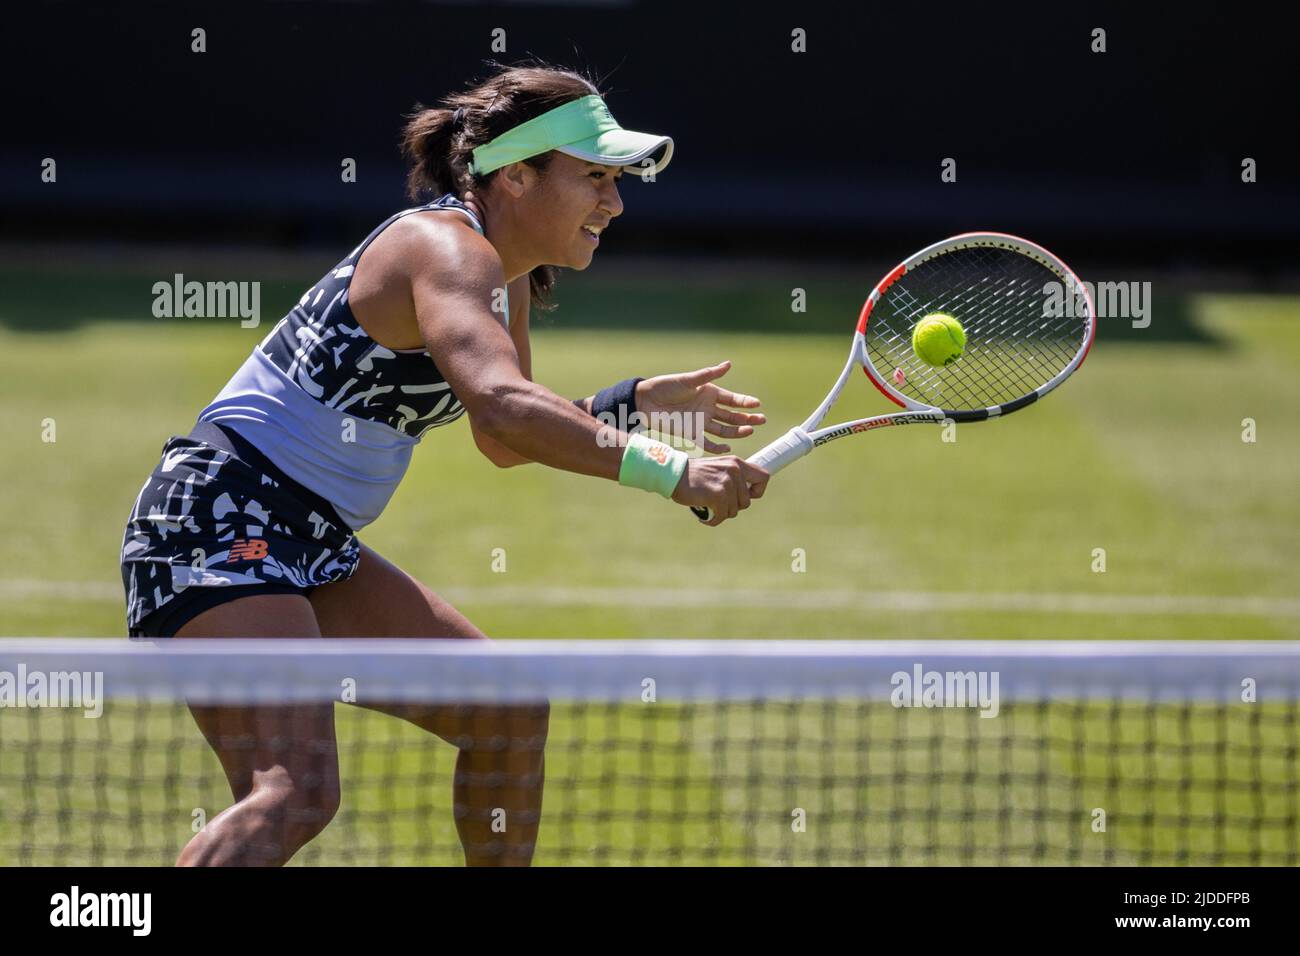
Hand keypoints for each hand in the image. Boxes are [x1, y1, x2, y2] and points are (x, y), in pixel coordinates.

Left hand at [635, 361, 765, 452]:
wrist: (646, 401)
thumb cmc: (666, 386)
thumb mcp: (689, 380)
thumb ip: (709, 374)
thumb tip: (729, 364)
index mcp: (710, 393)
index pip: (732, 399)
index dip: (745, 402)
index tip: (757, 404)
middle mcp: (708, 408)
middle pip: (732, 416)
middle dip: (747, 418)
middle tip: (761, 421)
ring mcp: (701, 421)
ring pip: (724, 429)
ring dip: (737, 431)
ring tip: (750, 431)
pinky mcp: (692, 433)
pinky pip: (707, 442)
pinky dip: (717, 447)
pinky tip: (727, 448)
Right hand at [671, 456, 768, 525]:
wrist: (673, 474)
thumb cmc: (694, 475)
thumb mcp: (718, 468)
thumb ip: (733, 476)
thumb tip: (748, 494)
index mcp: (737, 462)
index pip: (764, 477)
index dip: (758, 491)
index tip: (746, 496)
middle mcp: (735, 470)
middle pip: (747, 502)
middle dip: (733, 507)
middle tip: (718, 504)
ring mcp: (727, 482)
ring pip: (734, 511)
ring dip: (721, 513)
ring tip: (709, 507)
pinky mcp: (718, 495)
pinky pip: (723, 516)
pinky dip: (713, 519)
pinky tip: (704, 516)